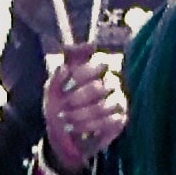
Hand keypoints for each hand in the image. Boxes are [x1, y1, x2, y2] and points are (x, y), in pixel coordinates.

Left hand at [40, 52, 127, 170]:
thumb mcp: (55, 81)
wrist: (62, 126)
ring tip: (65, 119)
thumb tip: (75, 46)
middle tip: (62, 106)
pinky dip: (88, 126)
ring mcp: (119, 100)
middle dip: (78, 98)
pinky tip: (74, 128)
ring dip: (80, 115)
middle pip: (100, 88)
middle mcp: (113, 82)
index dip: (82, 75)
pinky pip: (108, 122)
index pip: (100, 64)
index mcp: (99, 68)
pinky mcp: (120, 119)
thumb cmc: (60, 99)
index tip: (65, 86)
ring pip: (103, 107)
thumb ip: (64, 64)